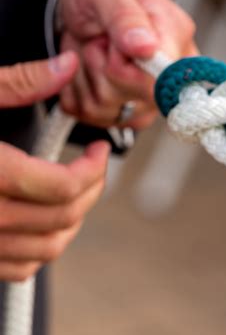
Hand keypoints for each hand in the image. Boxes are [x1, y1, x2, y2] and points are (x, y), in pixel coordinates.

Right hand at [0, 52, 109, 280]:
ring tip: (75, 191)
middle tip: (94, 166)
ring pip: (46, 250)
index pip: (62, 186)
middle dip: (91, 190)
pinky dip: (42, 248)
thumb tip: (67, 66)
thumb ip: (19, 82)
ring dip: (72, 221)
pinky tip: (42, 219)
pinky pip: (18, 269)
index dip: (94, 168)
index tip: (98, 149)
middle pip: (62, 218)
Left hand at [58, 0, 196, 128]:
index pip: (158, 78)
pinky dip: (75, 89)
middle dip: (101, 66)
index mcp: (177, 41)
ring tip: (94, 48)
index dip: (124, 64)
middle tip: (102, 39)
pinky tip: (86, 67)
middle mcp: (169, 78)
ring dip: (85, 75)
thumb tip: (147, 48)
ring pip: (104, 108)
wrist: (83, 5)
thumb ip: (127, 17)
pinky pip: (86, 114)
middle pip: (131, 97)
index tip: (110, 41)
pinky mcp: (120, 115)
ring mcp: (146, 102)